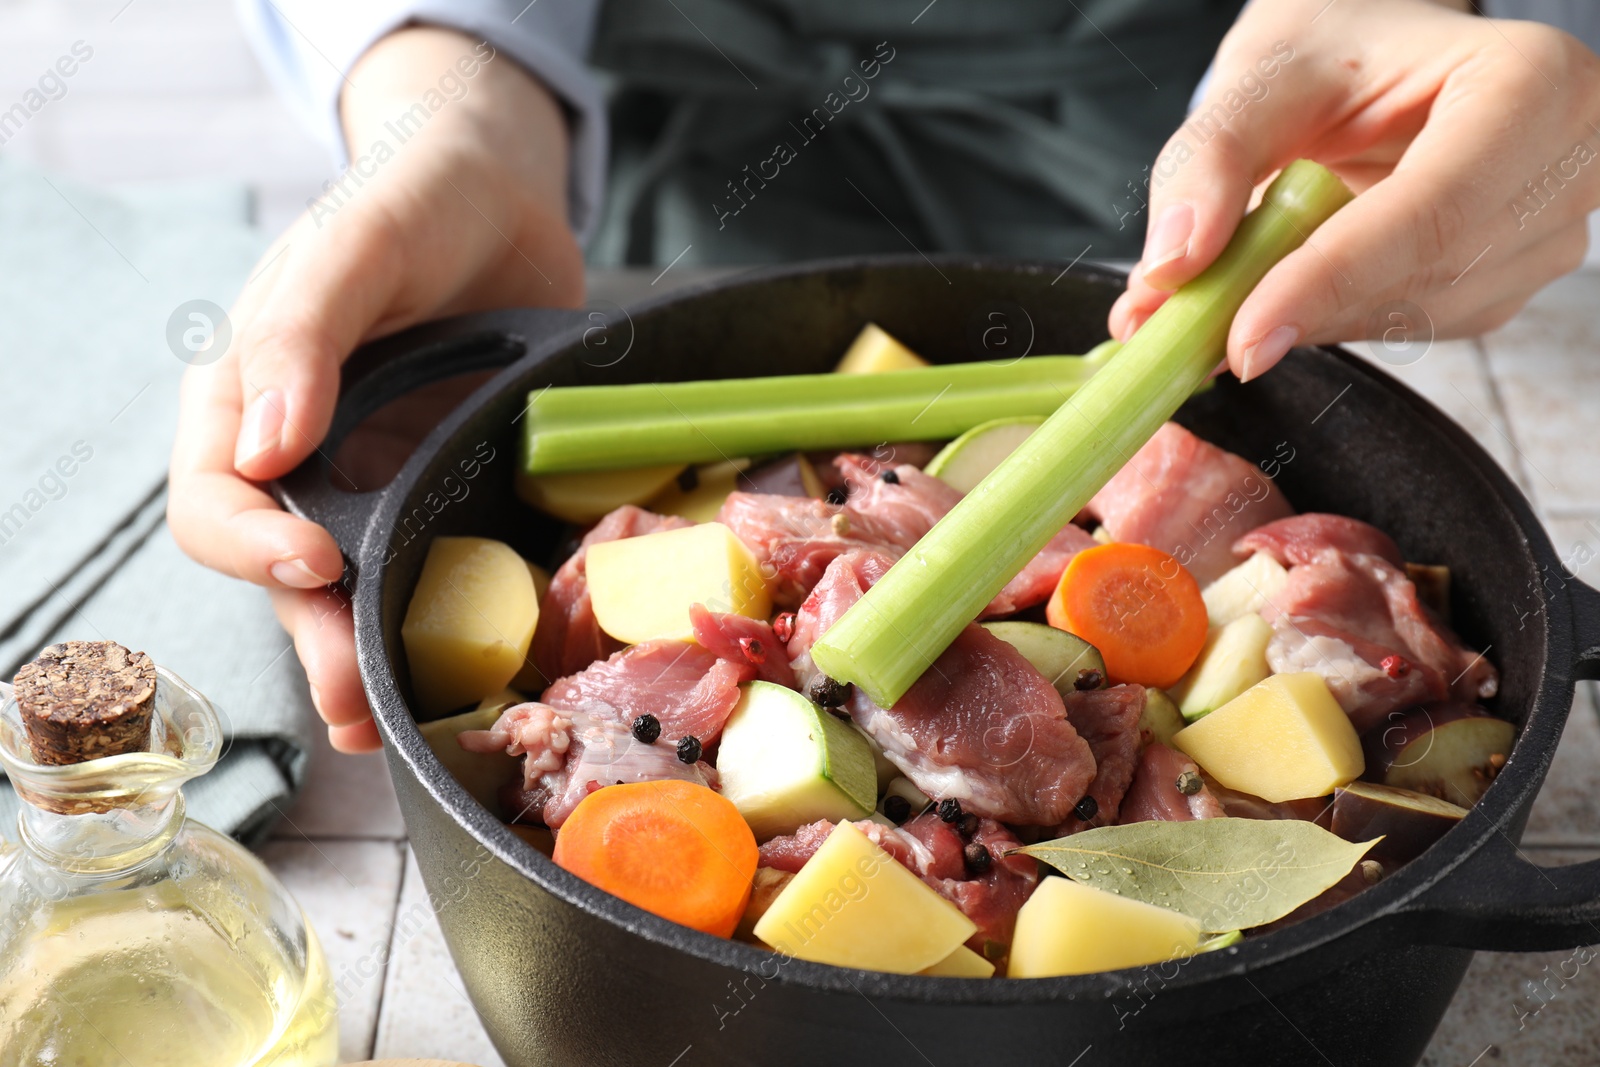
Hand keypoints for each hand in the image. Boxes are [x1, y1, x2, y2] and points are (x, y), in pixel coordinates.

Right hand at [169, 27, 583, 750]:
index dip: (251, 545)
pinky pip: (436, 568)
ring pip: (356, 592)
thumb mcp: (355, 244)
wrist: (507, 196)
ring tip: (390, 720)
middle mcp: (304, 456)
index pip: (216, 502)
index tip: (315, 561)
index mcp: (247, 399)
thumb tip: (264, 450)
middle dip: (315, 640)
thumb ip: (302, 332)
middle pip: (283, 574)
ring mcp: (379, 481)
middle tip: (354, 698)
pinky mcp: (448, 491)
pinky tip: (461, 672)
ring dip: (369, 658)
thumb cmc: (415, 198)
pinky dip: (443, 624)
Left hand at [1109, 0, 1599, 378]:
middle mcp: (1562, 167)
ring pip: (1415, 316)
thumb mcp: (1265, 76)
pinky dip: (1331, 322)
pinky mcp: (1503, 283)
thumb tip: (1171, 267)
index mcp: (1528, 85)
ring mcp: (1545, 235)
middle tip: (1189, 337)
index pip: (1431, 211)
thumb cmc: (1336, 54)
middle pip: (1427, 275)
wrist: (1375, 65)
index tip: (1242, 338)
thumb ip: (1210, 160)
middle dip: (1304, 311)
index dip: (1333, 281)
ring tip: (1220, 304)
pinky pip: (1409, 327)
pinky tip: (1283, 295)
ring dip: (1310, 323)